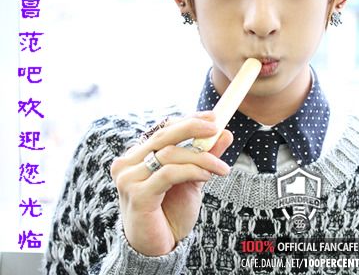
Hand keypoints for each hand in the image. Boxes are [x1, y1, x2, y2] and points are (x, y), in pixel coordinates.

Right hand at [110, 111, 232, 255]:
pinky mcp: (137, 195)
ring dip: (202, 158)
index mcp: (136, 156)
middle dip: (193, 128)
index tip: (212, 117)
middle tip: (216, 129)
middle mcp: (127, 164)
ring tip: (221, 168)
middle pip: (163, 136)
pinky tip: (207, 175)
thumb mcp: (192, 179)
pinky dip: (192, 170)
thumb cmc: (170, 212)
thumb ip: (204, 156)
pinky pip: (169, 173)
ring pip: (170, 154)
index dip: (188, 120)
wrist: (158, 247)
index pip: (162, 129)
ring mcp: (128, 179)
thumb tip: (224, 133)